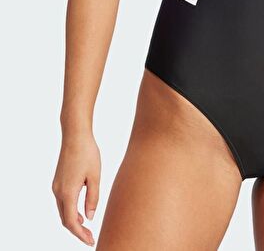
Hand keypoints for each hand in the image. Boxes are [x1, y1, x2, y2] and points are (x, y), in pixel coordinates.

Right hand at [52, 131, 100, 245]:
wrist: (75, 135)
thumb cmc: (88, 153)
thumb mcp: (95, 176)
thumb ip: (93, 198)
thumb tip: (90, 218)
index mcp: (68, 192)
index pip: (72, 222)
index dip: (80, 235)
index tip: (90, 241)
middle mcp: (58, 191)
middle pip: (65, 219)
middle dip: (77, 231)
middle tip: (90, 238)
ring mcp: (56, 186)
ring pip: (63, 210)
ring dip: (73, 221)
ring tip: (87, 228)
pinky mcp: (58, 181)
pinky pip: (63, 201)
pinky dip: (71, 210)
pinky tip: (81, 211)